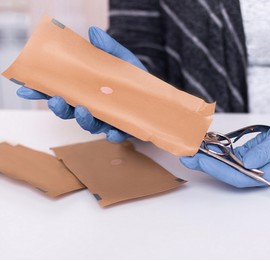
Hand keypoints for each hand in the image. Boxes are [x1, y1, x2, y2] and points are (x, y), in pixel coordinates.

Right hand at [16, 26, 146, 142]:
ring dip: (83, 120)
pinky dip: (113, 135)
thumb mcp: (123, 60)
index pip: (61, 91)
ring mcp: (107, 120)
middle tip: (56, 100)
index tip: (27, 90)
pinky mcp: (123, 129)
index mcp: (87, 90)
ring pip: (89, 125)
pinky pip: (115, 136)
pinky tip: (112, 131)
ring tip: (83, 111)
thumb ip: (108, 49)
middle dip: (60, 108)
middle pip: (70, 111)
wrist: (159, 96)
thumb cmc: (136, 79)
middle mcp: (94, 107)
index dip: (43, 91)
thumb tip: (93, 33)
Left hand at [180, 114, 269, 187]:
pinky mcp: (246, 157)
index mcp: (267, 175)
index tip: (202, 158)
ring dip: (207, 158)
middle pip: (227, 173)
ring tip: (190, 150)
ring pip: (225, 165)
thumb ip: (265, 153)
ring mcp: (249, 166)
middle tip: (187, 155)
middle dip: (206, 165)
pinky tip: (203, 145)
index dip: (218, 169)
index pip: (238, 177)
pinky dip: (215, 151)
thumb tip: (246, 163)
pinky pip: (228, 156)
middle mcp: (255, 174)